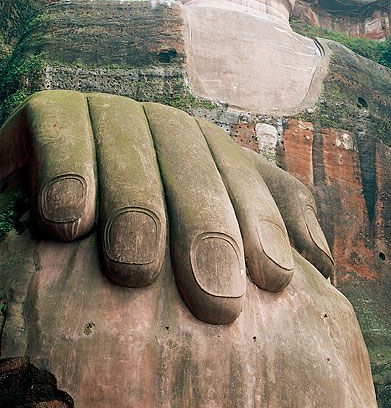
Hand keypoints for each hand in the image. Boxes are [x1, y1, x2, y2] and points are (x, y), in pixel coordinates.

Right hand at [0, 90, 332, 324]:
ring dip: (138, 205)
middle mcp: (162, 128)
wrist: (53, 199)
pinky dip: (67, 169)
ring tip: (136, 270)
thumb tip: (321, 265)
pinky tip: (68, 222)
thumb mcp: (204, 235)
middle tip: (215, 299)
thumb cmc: (138, 233)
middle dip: (206, 227)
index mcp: (205, 151)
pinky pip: (61, 126)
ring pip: (133, 147)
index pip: (243, 181)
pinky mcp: (52, 108)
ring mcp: (109, 113)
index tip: (274, 281)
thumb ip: (266, 235)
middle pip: (194, 165)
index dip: (262, 225)